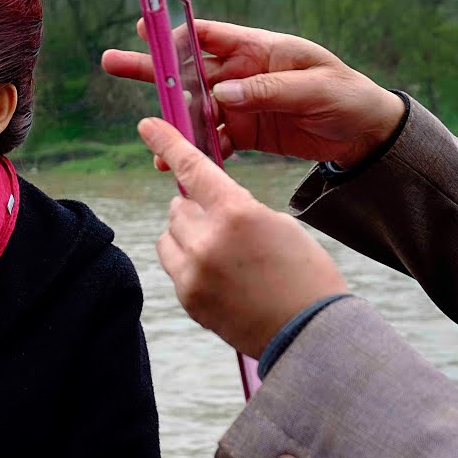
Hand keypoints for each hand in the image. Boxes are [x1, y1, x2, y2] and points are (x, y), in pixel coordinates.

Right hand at [102, 19, 405, 168]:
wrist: (366, 134)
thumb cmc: (348, 96)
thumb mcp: (316, 88)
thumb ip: (269, 89)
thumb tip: (222, 93)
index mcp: (261, 49)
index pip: (211, 35)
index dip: (177, 34)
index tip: (147, 33)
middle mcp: (244, 73)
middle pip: (190, 69)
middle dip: (152, 67)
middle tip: (111, 61)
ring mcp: (242, 104)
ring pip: (195, 110)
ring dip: (172, 123)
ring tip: (150, 141)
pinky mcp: (246, 133)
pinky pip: (213, 141)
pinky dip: (197, 152)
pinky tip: (179, 165)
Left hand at [143, 118, 347, 356]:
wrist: (310, 332)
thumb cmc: (304, 274)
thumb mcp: (277, 224)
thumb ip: (236, 209)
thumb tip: (205, 208)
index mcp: (236, 213)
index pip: (192, 168)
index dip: (169, 143)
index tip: (148, 125)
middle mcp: (207, 240)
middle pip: (178, 206)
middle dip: (196, 208)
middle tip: (223, 224)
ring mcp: (193, 272)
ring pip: (169, 235)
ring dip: (187, 234)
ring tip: (222, 252)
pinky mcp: (187, 298)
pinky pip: (174, 266)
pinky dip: (189, 263)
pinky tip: (221, 276)